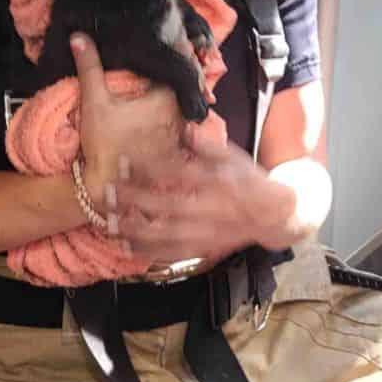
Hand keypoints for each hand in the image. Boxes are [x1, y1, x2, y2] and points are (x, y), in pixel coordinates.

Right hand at [70, 34, 186, 201]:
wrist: (108, 186)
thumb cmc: (104, 143)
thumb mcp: (94, 101)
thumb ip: (90, 66)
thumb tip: (79, 36)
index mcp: (167, 100)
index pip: (177, 70)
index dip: (173, 58)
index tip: (169, 46)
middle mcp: (181, 117)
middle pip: (182, 90)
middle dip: (175, 80)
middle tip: (162, 69)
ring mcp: (181, 138)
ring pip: (182, 111)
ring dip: (175, 103)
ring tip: (160, 94)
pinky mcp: (176, 156)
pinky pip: (181, 133)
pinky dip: (174, 124)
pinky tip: (159, 122)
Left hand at [111, 129, 300, 262]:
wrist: (273, 216)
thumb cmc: (249, 181)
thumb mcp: (234, 156)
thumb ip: (207, 145)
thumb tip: (185, 128)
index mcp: (220, 182)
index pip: (180, 173)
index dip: (152, 168)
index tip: (127, 160)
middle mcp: (213, 210)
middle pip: (168, 206)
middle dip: (136, 200)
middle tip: (108, 191)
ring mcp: (208, 233)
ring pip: (168, 235)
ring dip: (136, 231)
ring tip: (110, 223)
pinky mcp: (204, 248)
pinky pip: (173, 253)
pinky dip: (148, 252)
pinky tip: (126, 247)